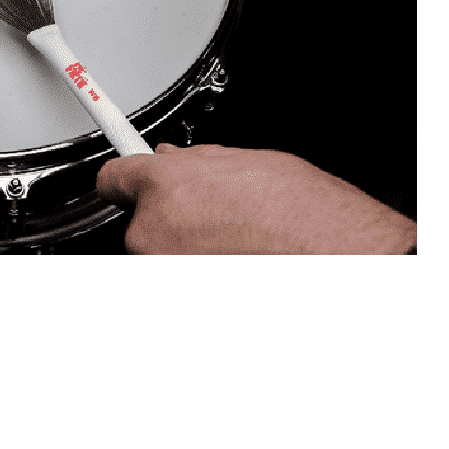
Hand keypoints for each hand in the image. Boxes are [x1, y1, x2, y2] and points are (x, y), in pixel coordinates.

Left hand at [97, 143, 415, 253]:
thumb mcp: (247, 163)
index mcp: (163, 183)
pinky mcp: (176, 289)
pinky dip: (196, 268)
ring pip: (159, 254)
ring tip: (234, 244)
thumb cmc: (302, 213)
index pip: (113, 177)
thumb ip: (198, 164)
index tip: (122, 183)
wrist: (334, 255)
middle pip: (141, 221)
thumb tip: (174, 159)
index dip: (125, 180)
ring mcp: (162, 266)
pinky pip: (175, 272)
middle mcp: (152, 228)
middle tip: (213, 220)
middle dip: (168, 218)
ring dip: (184, 250)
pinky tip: (233, 259)